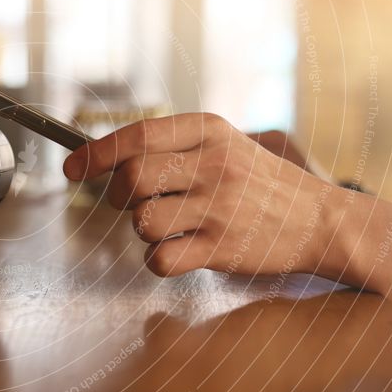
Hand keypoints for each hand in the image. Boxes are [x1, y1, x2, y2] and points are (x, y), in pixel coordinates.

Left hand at [63, 113, 339, 278]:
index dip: (95, 154)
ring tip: (171, 227)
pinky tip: (180, 252)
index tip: (71, 170)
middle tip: (134, 203)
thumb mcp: (224, 145)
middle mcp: (214, 164)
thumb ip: (171, 147)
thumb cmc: (259, 183)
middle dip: (118, 195)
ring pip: (142, 221)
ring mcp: (220, 207)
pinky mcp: (223, 248)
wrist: (321, 219)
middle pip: (132, 178)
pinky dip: (159, 261)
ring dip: (143, 230)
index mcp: (209, 131)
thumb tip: (99, 157)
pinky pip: (160, 259)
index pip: (137, 136)